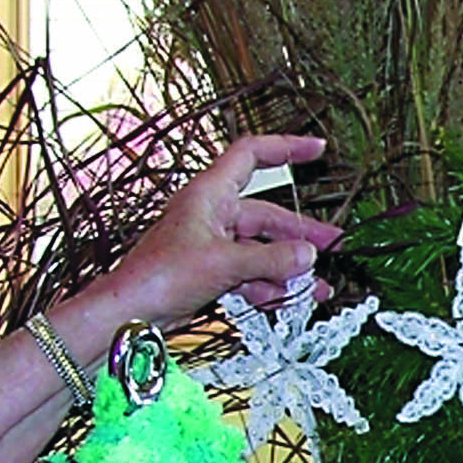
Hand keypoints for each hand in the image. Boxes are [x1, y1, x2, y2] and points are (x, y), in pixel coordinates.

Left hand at [95, 134, 339, 328]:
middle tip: (332, 247)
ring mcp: (211, 243)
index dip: (286, 148)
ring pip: (261, 249)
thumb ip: (270, 260)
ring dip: (289, 268)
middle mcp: (212, 214)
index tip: (317, 149)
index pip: (252, 154)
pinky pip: (249, 272)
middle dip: (300, 234)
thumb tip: (306, 256)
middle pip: (267, 214)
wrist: (129, 313)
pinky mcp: (209, 270)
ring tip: (317, 288)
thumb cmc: (158, 277)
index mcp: (209, 194)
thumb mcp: (223, 264)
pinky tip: (287, 300)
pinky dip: (268, 285)